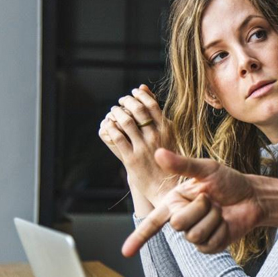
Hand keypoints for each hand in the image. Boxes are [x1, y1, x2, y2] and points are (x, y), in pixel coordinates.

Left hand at [98, 85, 176, 208]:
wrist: (167, 187)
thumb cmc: (169, 159)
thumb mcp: (169, 135)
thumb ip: (157, 114)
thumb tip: (144, 88)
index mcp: (168, 130)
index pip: (151, 104)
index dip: (140, 95)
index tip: (133, 93)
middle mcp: (156, 137)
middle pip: (137, 110)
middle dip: (126, 101)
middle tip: (121, 101)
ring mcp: (143, 148)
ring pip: (126, 122)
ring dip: (116, 113)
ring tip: (114, 111)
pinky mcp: (131, 159)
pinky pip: (117, 138)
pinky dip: (110, 128)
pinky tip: (108, 125)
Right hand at [121, 148, 268, 256]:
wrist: (252, 197)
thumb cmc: (229, 181)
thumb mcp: (207, 169)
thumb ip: (182, 164)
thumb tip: (158, 153)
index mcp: (175, 202)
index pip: (153, 222)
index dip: (138, 237)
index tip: (125, 252)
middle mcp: (182, 219)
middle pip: (178, 223)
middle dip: (199, 208)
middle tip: (211, 199)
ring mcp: (195, 234)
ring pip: (194, 234)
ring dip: (212, 218)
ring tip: (219, 210)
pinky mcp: (209, 246)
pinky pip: (208, 244)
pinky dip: (220, 230)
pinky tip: (225, 222)